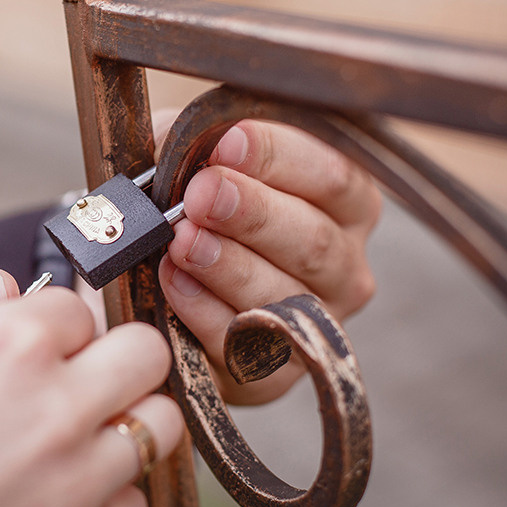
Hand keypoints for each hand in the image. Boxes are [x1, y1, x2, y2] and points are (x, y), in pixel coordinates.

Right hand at [0, 288, 181, 506]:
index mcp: (1, 347)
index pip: (79, 306)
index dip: (57, 328)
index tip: (44, 348)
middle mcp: (54, 407)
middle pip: (145, 353)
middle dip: (117, 362)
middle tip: (84, 386)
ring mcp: (77, 485)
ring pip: (159, 428)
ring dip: (124, 429)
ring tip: (75, 449)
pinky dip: (107, 501)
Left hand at [157, 117, 381, 404]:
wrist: (161, 293)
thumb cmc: (194, 211)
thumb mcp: (194, 161)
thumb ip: (195, 140)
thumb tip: (189, 132)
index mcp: (344, 201)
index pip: (332, 174)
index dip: (280, 156)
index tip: (227, 142)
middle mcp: (344, 263)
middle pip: (312, 238)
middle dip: (253, 212)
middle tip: (201, 194)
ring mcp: (316, 323)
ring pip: (283, 294)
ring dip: (228, 264)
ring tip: (182, 240)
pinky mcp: (275, 374)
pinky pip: (244, 344)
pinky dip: (203, 310)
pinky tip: (173, 282)